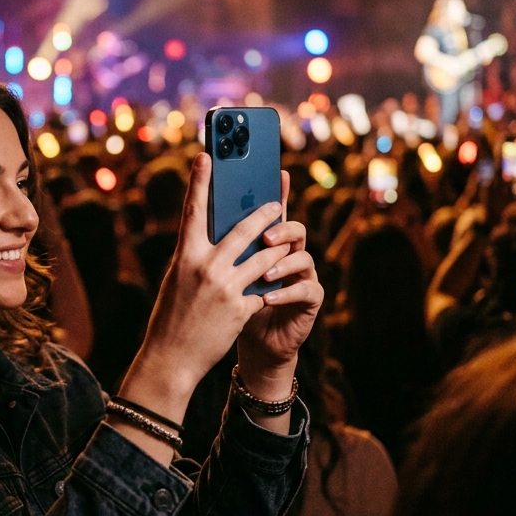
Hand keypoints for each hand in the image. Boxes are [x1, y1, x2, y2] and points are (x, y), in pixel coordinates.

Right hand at [126, 153, 289, 408]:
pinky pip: (265, 288)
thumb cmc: (171, 317)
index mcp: (184, 256)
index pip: (193, 210)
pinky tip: (283, 279)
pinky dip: (273, 283)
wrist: (171, 359)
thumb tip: (213, 236)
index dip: (199, 181)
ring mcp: (224, 288)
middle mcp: (204, 267)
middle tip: (276, 204)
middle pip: (243, 230)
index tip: (206, 156)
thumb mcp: (175, 280)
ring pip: (264, 257)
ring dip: (279, 248)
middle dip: (264, 215)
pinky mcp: (240, 309)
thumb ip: (194, 257)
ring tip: (288, 241)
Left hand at [237, 171, 322, 383]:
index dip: (276, 192)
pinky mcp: (310, 299)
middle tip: (266, 232)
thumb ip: (222, 248)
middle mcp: (287, 253)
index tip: (277, 171)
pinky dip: (286, 292)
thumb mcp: (223, 276)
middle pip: (290, 229)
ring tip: (264, 274)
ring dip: (282, 263)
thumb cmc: (234, 307)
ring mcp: (301, 275)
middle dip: (279, 227)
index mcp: (266, 243)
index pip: (271, 213)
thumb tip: (204, 215)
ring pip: (302, 256)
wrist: (254, 344)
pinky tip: (268, 298)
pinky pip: (305, 289)